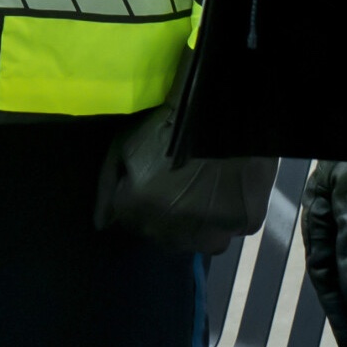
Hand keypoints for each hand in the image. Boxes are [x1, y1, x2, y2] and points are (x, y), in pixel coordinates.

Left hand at [95, 89, 275, 254]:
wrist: (224, 107)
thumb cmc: (170, 119)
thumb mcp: (126, 142)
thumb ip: (109, 184)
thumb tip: (102, 224)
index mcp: (138, 208)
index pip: (125, 220)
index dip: (136, 198)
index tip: (149, 182)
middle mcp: (170, 230)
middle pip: (158, 232)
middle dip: (161, 214)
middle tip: (176, 184)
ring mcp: (210, 233)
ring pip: (193, 239)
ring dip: (192, 223)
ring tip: (200, 191)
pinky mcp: (244, 226)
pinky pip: (228, 229)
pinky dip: (223, 217)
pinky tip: (225, 191)